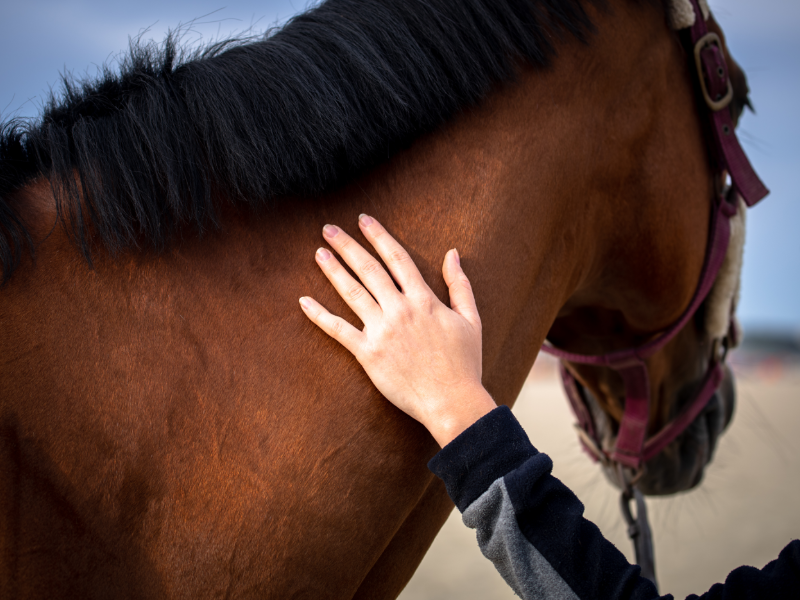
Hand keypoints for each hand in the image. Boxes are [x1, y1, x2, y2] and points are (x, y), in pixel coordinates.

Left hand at [299, 215, 495, 446]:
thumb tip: (452, 253)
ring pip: (352, 293)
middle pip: (369, 269)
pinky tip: (304, 301)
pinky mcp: (368, 354)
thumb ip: (459, 285)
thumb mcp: (471, 319)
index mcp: (424, 299)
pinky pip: (338, 330)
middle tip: (328, 228)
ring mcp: (382, 331)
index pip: (397, 258)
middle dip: (348, 246)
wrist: (452, 401)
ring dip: (333, 270)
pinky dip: (319, 315)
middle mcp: (400, 310)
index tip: (364, 219)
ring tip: (318, 253)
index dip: (379, 236)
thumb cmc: (464, 363)